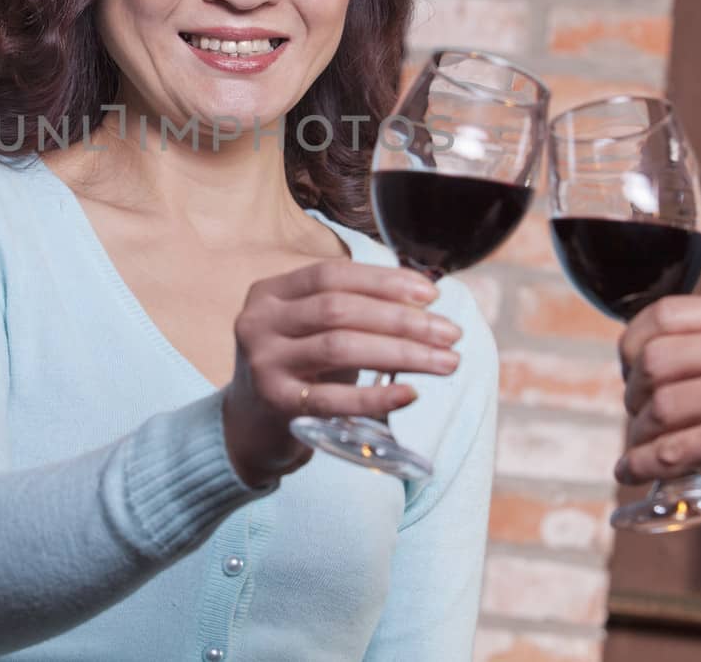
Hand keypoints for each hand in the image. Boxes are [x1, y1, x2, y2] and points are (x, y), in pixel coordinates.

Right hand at [221, 260, 461, 487]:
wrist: (250, 427)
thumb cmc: (297, 368)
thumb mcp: (310, 329)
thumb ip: (352, 309)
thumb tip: (423, 300)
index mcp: (270, 292)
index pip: (332, 274)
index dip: (384, 280)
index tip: (431, 295)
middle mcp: (260, 322)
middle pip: (339, 309)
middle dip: (402, 319)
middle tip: (450, 333)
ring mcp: (264, 363)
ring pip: (340, 347)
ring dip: (401, 352)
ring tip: (445, 361)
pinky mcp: (276, 404)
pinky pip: (333, 399)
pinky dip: (376, 396)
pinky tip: (410, 393)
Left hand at [616, 295, 700, 519]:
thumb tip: (654, 357)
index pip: (665, 312)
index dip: (633, 341)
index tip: (630, 366)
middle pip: (653, 358)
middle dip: (633, 390)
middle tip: (638, 409)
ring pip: (660, 406)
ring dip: (639, 431)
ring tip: (642, 444)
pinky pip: (673, 450)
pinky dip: (642, 464)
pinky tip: (633, 470)